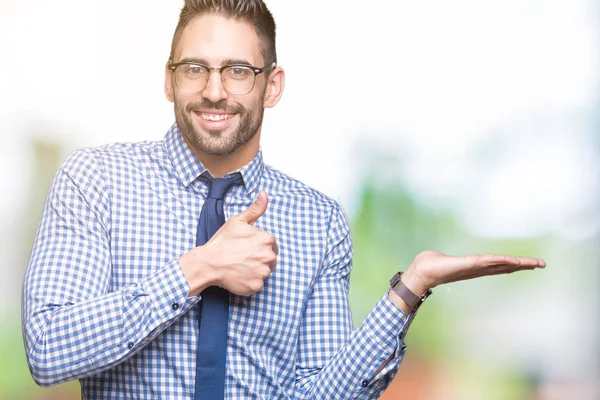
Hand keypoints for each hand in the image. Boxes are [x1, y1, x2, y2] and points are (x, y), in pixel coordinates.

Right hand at [180, 191, 278, 296]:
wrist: (209, 263)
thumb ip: (256, 209)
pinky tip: (239, 275)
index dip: (258, 245)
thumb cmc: (223, 241)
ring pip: (264, 271)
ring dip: (255, 270)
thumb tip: (264, 194)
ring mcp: (263, 272)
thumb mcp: (238, 221)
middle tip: (242, 257)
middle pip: (270, 258)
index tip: (246, 247)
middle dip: (259, 258)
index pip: (271, 244)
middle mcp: (269, 256)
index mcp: (267, 239)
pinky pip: (257, 284)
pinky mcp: (256, 286)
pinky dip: (250, 281)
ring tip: (240, 266)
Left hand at [400, 250, 545, 294]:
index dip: (515, 264)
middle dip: (524, 265)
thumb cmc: (430, 266)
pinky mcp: (467, 265)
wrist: (420, 272)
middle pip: (505, 266)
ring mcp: (474, 267)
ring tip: (535, 263)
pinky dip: (500, 261)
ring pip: (500, 265)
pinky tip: (512, 260)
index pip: (499, 265)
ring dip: (518, 264)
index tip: (530, 264)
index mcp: (475, 267)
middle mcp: (478, 268)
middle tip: (543, 264)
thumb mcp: (445, 261)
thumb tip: (442, 261)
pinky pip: (487, 262)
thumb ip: (448, 261)